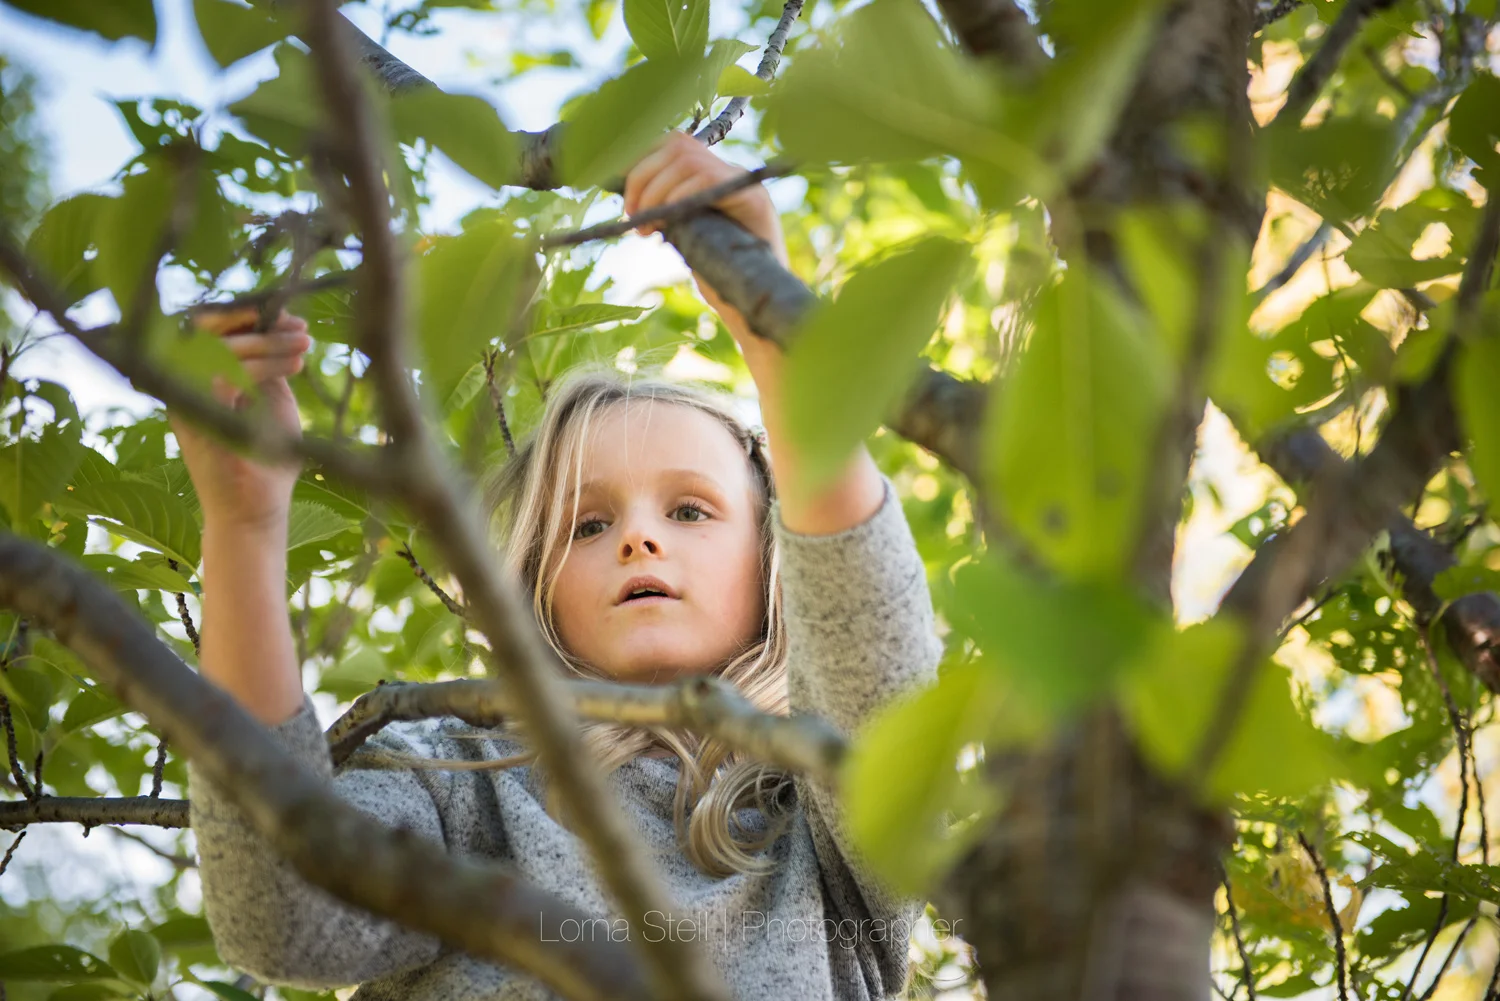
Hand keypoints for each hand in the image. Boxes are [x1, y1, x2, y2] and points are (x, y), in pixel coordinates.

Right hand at [168, 307, 310, 532]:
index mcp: (198, 378)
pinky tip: (295, 367)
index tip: (292, 317)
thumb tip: (284, 322)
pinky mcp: (194, 421)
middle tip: (301, 328)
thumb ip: (269, 364)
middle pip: (208, 331)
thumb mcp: (271, 400)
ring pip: (218, 349)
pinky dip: (262, 367)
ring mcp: (184, 403)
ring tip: (306, 347)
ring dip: (269, 343)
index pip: (212, 330)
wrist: (258, 512)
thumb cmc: (267, 459)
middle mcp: (183, 386)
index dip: (250, 316)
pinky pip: (220, 376)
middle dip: (260, 324)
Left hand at [623, 131, 789, 340]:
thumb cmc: (716, 273)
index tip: (620, 192)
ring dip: (656, 192)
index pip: (672, 143)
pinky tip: (668, 223)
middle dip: (642, 177)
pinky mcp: (753, 198)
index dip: (640, 160)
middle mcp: (730, 170)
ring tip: (646, 228)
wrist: (752, 303)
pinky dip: (679, 197)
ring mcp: (743, 181)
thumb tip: (628, 196)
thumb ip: (663, 209)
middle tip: (631, 216)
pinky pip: (708, 179)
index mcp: (713, 173)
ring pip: (687, 159)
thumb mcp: (681, 233)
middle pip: (676, 144)